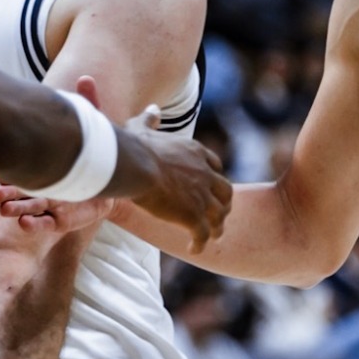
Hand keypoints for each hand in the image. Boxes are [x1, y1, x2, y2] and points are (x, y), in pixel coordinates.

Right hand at [0, 77, 119, 247]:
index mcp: (44, 164)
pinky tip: (25, 225)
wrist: (120, 179)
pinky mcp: (63, 220)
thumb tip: (85, 77)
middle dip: (6, 191)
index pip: (23, 164)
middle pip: (20, 189)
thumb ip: (89, 103)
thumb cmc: (99, 152)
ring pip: (28, 208)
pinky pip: (46, 224)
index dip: (9, 166)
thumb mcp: (94, 127)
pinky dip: (35, 225)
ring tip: (3, 209)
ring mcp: (51, 204)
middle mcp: (44, 185)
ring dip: (15, 209)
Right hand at [123, 130, 228, 251]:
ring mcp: (201, 195)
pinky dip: (200, 242)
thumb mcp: (142, 127)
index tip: (209, 184)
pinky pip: (202, 233)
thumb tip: (152, 109)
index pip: (214, 164)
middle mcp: (204, 173)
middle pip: (225, 191)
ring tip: (212, 236)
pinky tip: (194, 249)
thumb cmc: (134, 146)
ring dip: (217, 226)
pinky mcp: (193, 215)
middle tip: (218, 213)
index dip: (213, 176)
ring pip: (219, 215)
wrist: (134, 165)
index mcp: (194, 152)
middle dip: (223, 203)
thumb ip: (150, 119)